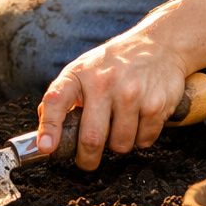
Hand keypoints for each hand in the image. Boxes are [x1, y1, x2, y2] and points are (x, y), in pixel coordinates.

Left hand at [35, 16, 188, 170]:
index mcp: (80, 74)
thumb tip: (45, 132)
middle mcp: (104, 82)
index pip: (56, 100)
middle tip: (87, 160)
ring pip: (120, 145)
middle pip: (91, 138)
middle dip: (87, 158)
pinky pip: (144, 141)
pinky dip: (141, 139)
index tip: (46, 147)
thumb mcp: (84, 69)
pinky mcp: (155, 105)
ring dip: (119, 144)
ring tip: (120, 125)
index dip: (49, 127)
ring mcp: (131, 93)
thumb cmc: (116, 62)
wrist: (160, 45)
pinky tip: (140, 120)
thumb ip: (64, 97)